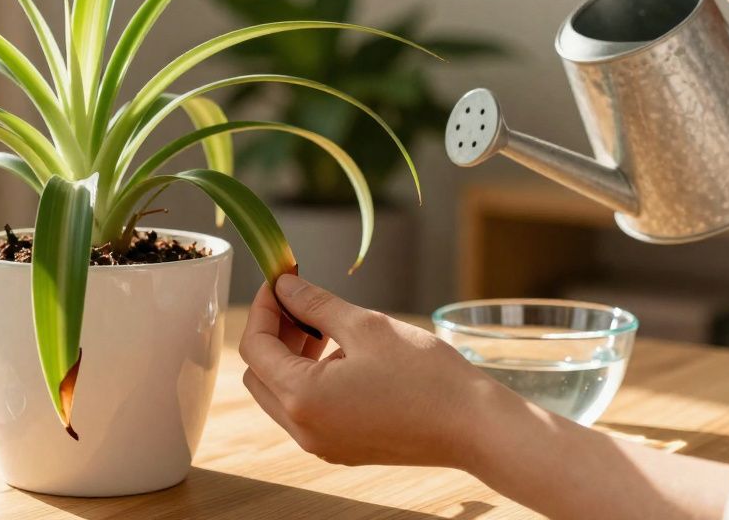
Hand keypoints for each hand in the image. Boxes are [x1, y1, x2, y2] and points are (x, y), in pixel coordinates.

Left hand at [237, 274, 504, 467]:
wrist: (474, 427)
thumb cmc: (426, 376)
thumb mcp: (365, 326)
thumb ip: (315, 305)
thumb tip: (284, 286)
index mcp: (303, 398)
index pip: (254, 347)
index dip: (263, 308)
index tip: (281, 281)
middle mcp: (303, 429)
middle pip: (259, 374)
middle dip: (273, 332)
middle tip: (300, 302)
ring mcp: (321, 443)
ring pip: (279, 394)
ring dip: (290, 356)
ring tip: (323, 326)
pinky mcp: (340, 447)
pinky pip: (305, 410)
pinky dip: (308, 379)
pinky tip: (340, 354)